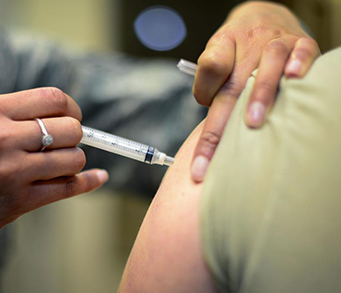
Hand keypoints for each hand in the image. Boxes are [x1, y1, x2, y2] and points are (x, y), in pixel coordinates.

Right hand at [0, 87, 107, 287]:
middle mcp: (0, 137)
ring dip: (74, 162)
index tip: (72, 118)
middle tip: (67, 144)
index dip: (71, 108)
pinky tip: (96, 178)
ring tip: (60, 165)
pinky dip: (87, 183)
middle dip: (76, 136)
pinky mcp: (17, 202)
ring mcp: (10, 171)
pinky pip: (66, 188)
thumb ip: (8, 116)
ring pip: (73, 158)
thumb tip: (55, 115)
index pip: (52, 98)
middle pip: (70, 127)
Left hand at [190, 1, 319, 181]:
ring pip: (267, 66)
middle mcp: (248, 47)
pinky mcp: (302, 45)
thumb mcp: (217, 56)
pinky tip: (294, 78)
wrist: (264, 15)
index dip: (205, 92)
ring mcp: (276, 44)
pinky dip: (299, 63)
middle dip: (220, 126)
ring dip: (260, 94)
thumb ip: (210, 83)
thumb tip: (212, 114)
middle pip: (232, 86)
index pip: (209, 69)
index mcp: (222, 49)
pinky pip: (303, 51)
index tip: (204, 125)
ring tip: (252, 122)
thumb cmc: (237, 48)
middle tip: (210, 159)